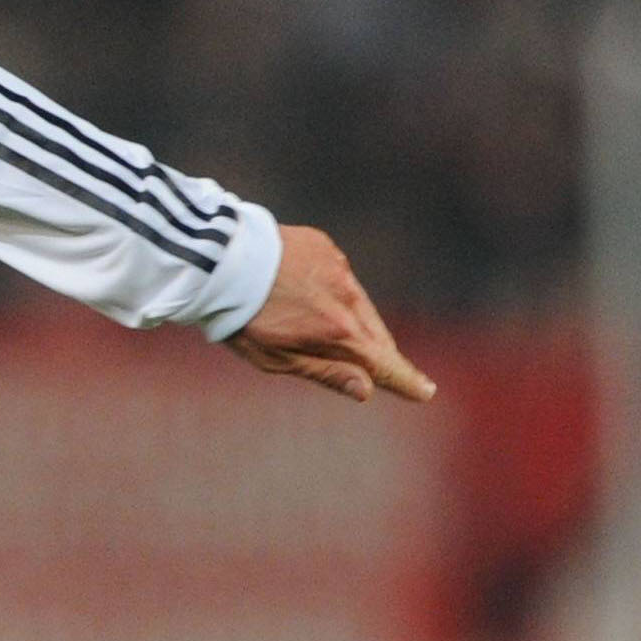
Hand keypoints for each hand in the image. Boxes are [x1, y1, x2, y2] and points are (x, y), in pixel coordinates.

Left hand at [226, 225, 435, 403]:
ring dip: (351, 320)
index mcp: (339, 333)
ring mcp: (338, 269)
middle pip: (375, 335)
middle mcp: (348, 298)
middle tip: (380, 371)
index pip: (384, 363)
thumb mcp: (277, 358)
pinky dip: (330, 289)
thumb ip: (327, 373)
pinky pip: (337, 276)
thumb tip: (367, 390)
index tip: (425, 392)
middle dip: (378, 353)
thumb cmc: (240, 318)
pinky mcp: (325, 248)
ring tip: (323, 330)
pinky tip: (305, 293)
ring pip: (358, 304)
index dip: (405, 380)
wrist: (216, 262)